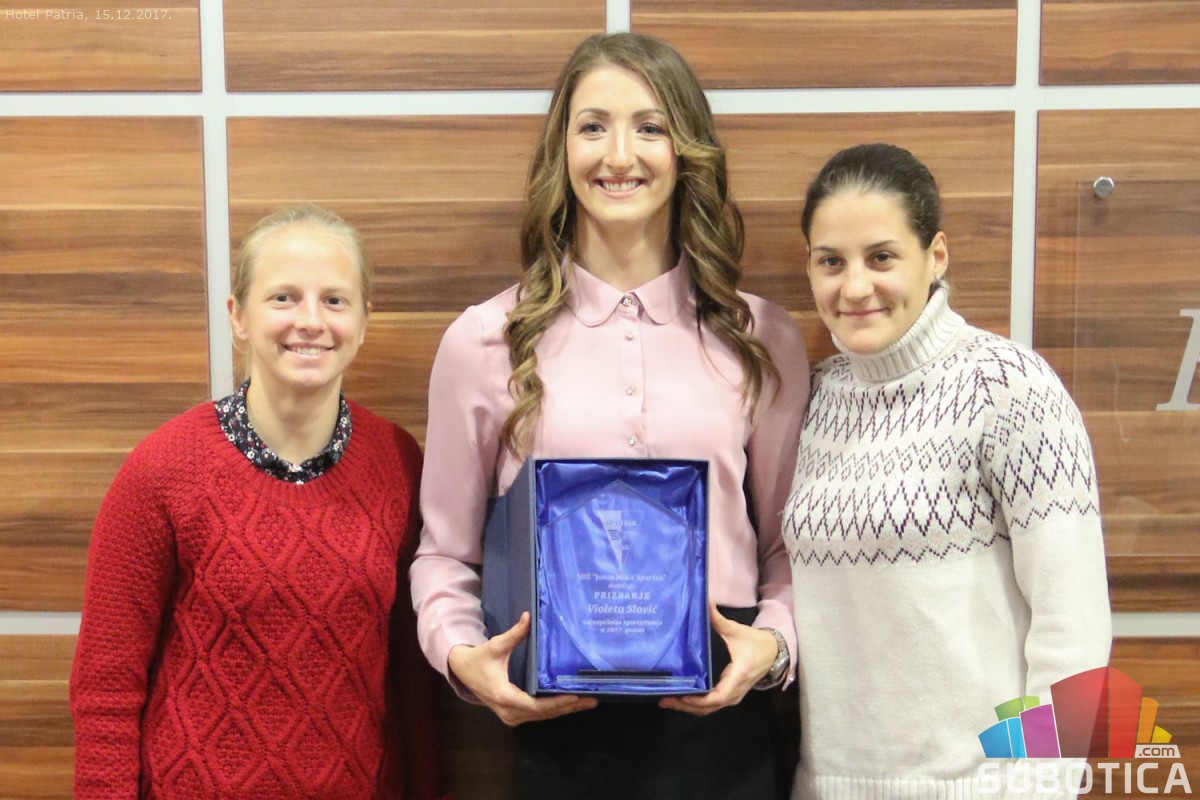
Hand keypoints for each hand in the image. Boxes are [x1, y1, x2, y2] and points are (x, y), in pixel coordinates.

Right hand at [447, 612, 596, 725]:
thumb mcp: (496, 645)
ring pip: (542, 716)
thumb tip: (528, 617)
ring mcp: (511, 716)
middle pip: (544, 714)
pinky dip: (554, 710)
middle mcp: (509, 712)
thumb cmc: (480, 658)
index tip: (575, 696)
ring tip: (587, 702)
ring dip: (564, 710)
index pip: (535, 705)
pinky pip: (538, 715)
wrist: (463, 671)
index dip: (556, 702)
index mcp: (504, 696)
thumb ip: (514, 634)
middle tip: (591, 699)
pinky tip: (570, 703)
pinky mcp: (514, 715)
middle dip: (568, 706)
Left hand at [658, 601, 778, 716]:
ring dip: (689, 708)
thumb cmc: (755, 642)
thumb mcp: (737, 630)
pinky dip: (696, 705)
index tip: (682, 695)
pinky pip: (712, 706)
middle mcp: (735, 691)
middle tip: (664, 700)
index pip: (719, 696)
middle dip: (686, 706)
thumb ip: (719, 619)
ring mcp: (734, 696)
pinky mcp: (731, 696)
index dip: (699, 700)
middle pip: (710, 707)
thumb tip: (706, 601)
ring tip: (668, 701)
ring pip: (710, 709)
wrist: (773, 653)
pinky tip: (682, 699)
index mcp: (737, 675)